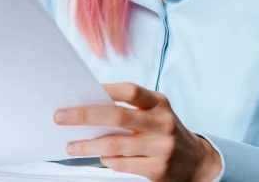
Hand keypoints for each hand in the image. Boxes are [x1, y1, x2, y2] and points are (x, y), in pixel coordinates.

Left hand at [54, 82, 220, 181]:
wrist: (197, 161)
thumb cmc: (165, 131)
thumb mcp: (156, 112)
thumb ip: (130, 107)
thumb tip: (89, 104)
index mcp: (159, 103)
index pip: (130, 91)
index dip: (104, 89)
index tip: (80, 90)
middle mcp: (162, 123)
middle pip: (117, 116)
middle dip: (84, 116)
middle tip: (61, 117)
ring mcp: (161, 147)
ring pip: (114, 145)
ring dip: (88, 145)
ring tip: (71, 145)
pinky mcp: (157, 169)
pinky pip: (122, 164)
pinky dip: (106, 160)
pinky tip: (98, 157)